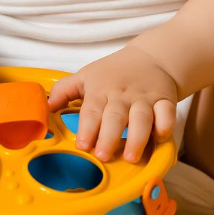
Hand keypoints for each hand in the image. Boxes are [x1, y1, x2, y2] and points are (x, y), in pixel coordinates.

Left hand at [46, 46, 178, 162]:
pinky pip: (167, 114)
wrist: (152, 56)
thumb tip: (45, 106)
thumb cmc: (114, 72)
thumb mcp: (87, 75)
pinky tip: (160, 139)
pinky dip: (165, 126)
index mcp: (101, 90)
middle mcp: (123, 95)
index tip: (82, 146)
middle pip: (116, 116)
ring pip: (142, 118)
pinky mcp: (165, 100)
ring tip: (131, 157)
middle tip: (103, 156)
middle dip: (109, 137)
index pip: (92, 110)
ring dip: (137, 138)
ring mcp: (145, 98)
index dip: (87, 128)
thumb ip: (64, 90)